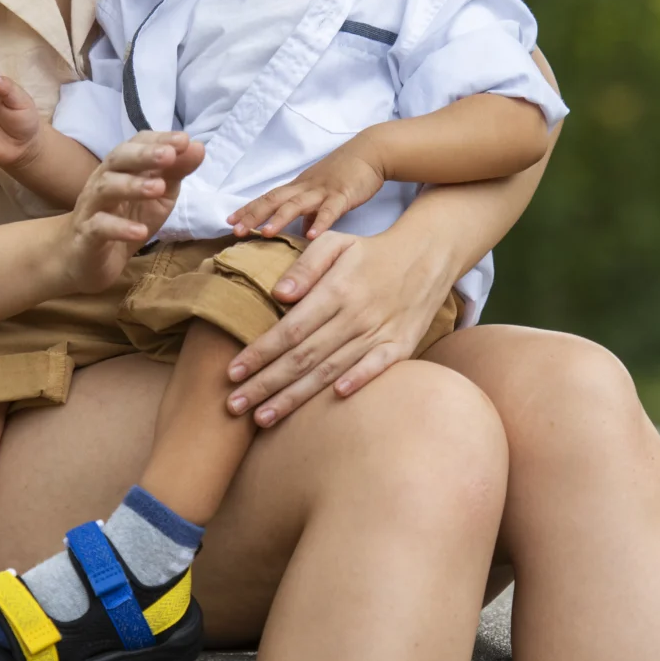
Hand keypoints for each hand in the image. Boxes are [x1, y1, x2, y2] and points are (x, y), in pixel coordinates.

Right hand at [63, 132, 204, 294]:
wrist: (86, 258)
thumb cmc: (126, 219)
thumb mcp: (158, 195)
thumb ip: (175, 172)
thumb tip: (197, 147)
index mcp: (121, 168)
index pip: (136, 144)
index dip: (159, 140)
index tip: (184, 140)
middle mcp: (103, 180)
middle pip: (117, 160)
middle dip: (144, 155)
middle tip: (169, 155)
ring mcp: (92, 207)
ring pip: (106, 189)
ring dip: (132, 186)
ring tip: (158, 188)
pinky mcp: (86, 236)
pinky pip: (99, 228)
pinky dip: (120, 228)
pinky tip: (141, 231)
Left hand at [223, 224, 452, 426]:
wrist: (427, 256)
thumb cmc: (370, 252)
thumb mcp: (335, 243)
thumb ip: (305, 266)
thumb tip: (278, 294)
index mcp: (336, 291)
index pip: (289, 329)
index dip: (259, 353)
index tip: (231, 373)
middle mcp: (356, 315)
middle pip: (303, 357)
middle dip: (266, 384)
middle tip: (235, 406)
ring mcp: (380, 333)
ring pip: (331, 370)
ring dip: (296, 397)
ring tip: (264, 417)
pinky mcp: (401, 346)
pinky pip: (377, 368)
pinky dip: (358, 382)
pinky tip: (333, 400)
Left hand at [227, 137, 385, 240]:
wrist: (371, 152)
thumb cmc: (346, 173)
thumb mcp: (323, 193)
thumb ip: (311, 213)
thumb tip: (302, 233)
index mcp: (299, 187)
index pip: (268, 198)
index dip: (249, 209)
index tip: (229, 221)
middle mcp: (306, 188)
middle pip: (274, 200)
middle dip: (254, 215)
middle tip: (235, 230)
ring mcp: (323, 190)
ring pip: (297, 204)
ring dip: (280, 218)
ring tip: (265, 233)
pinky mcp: (343, 194)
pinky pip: (331, 210)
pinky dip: (321, 222)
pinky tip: (312, 235)